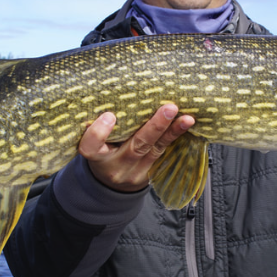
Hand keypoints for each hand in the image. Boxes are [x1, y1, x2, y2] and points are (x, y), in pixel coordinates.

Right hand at [78, 104, 194, 192]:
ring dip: (172, 132)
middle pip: (135, 146)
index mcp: (96, 156)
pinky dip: (174, 137)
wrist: (110, 185)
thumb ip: (101, 125)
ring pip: (155, 150)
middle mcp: (115, 166)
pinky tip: (185, 124)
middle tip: (169, 108)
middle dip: (155, 127)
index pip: (91, 147)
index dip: (98, 133)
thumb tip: (119, 91)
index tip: (109, 116)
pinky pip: (163, 153)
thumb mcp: (95, 142)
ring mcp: (134, 172)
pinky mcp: (149, 174)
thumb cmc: (102, 152)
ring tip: (186, 118)